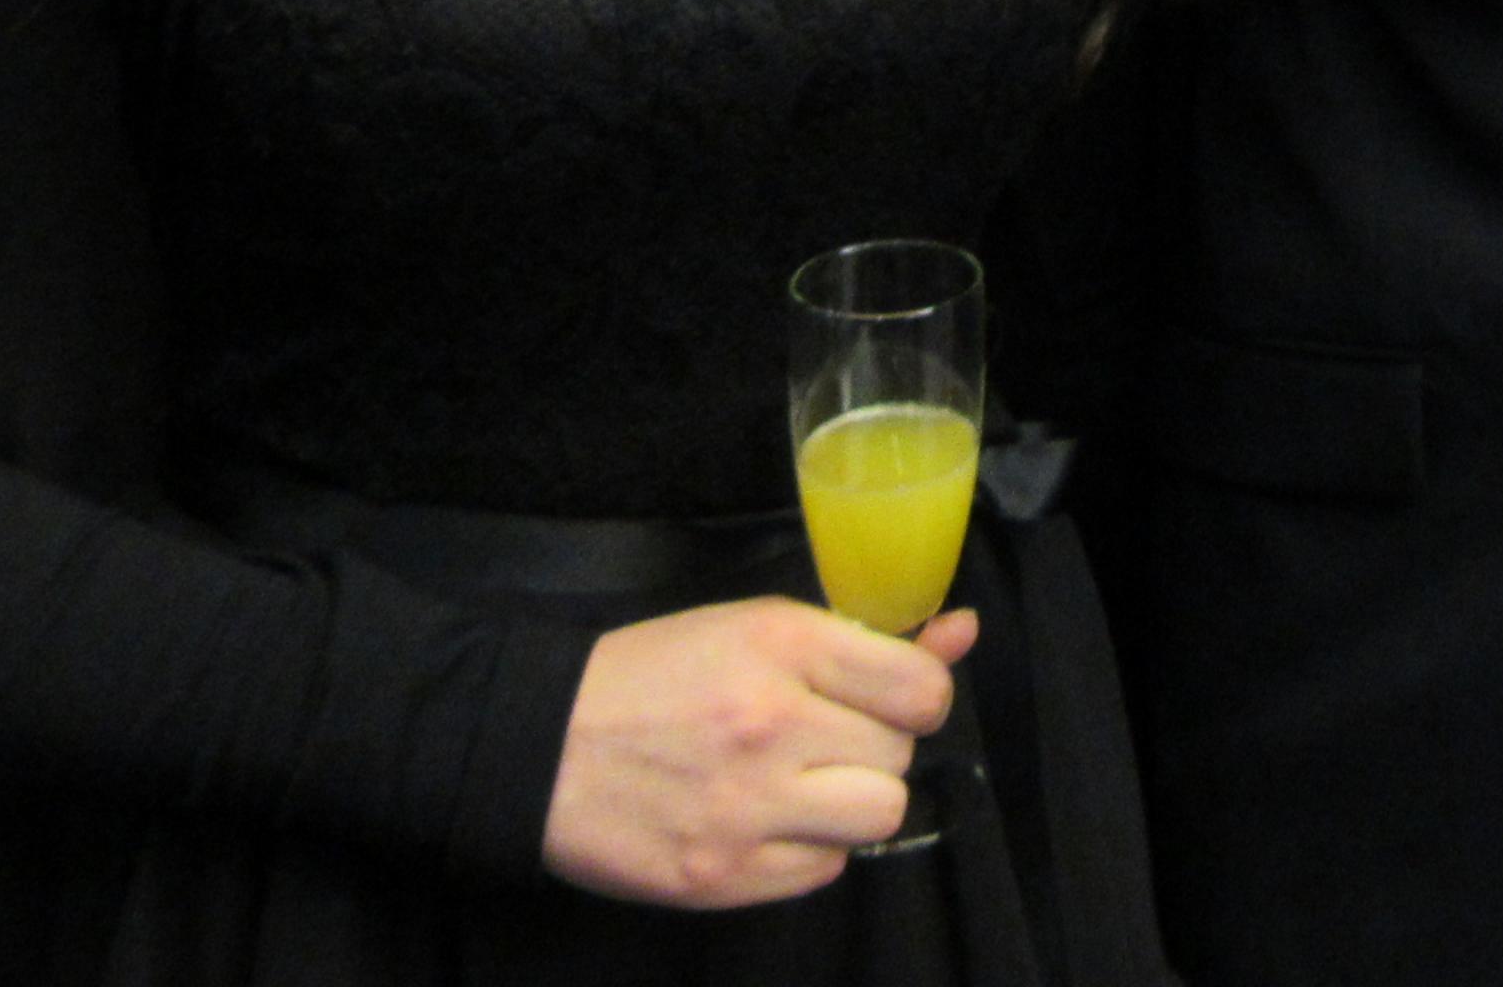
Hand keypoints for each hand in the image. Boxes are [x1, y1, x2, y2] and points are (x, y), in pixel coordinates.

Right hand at [543, 596, 976, 907]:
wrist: (539, 745)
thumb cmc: (650, 674)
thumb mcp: (753, 628)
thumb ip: (864, 640)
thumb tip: (963, 633)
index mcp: (783, 645)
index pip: (921, 690)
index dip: (919, 698)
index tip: (890, 701)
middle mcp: (774, 724)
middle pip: (899, 754)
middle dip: (872, 745)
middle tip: (821, 738)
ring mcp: (748, 808)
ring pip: (876, 815)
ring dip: (852, 801)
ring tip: (803, 784)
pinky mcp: (723, 876)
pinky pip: (824, 870)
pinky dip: (808, 848)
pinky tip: (765, 821)